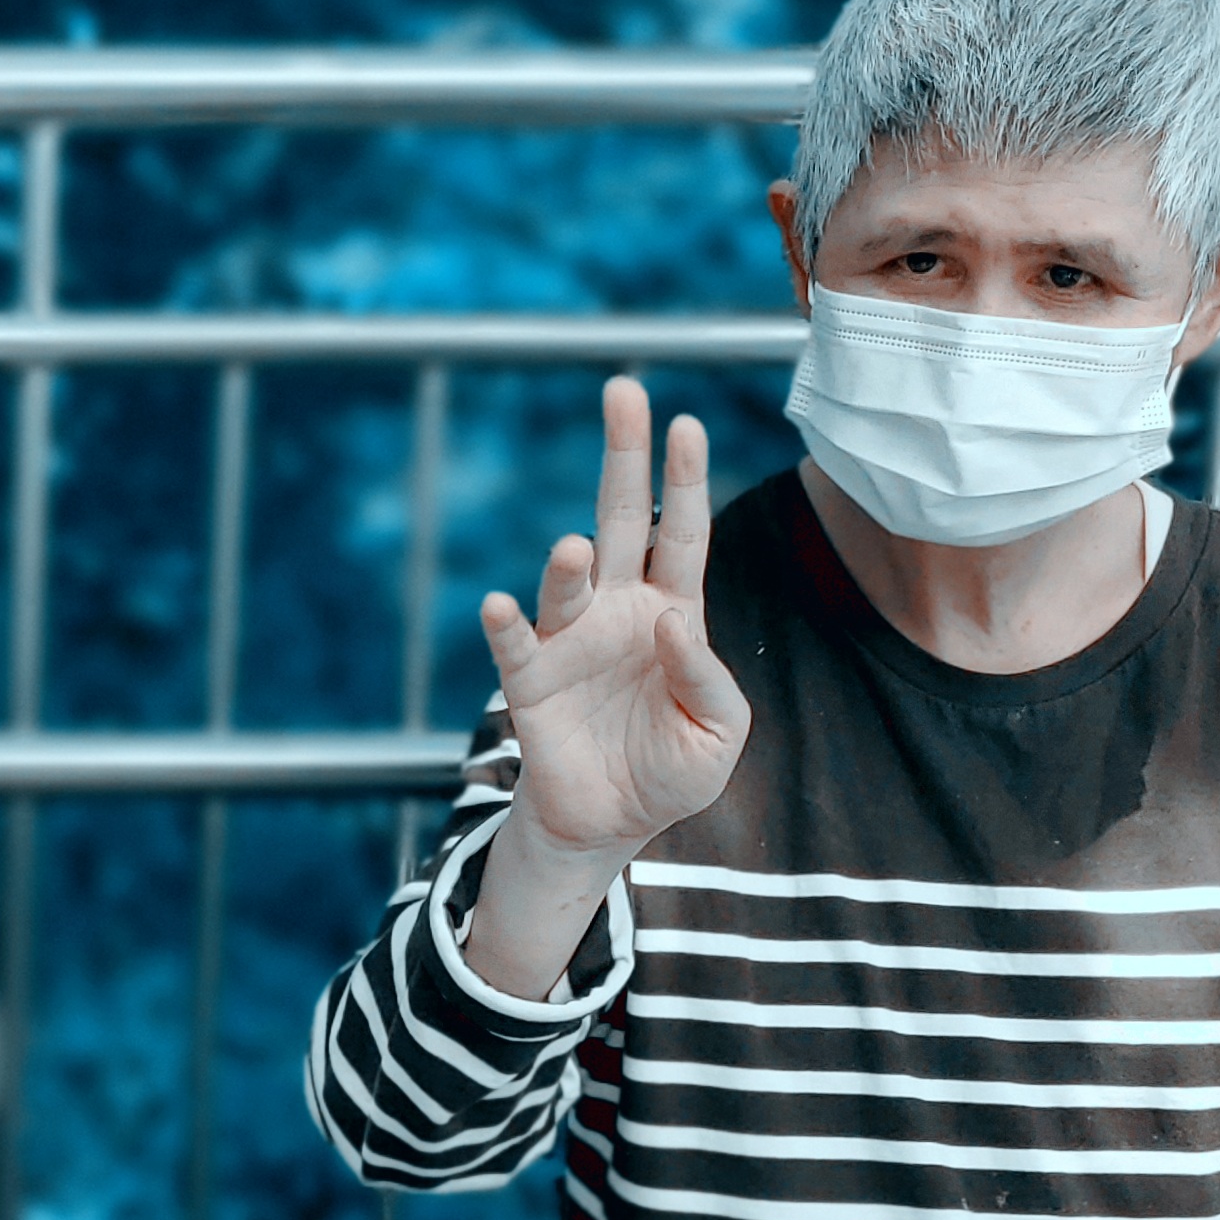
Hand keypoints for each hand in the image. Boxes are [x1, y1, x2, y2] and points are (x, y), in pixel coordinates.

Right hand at [475, 376, 749, 869]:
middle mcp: (618, 610)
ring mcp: (571, 641)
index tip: (687, 423)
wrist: (610, 826)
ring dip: (569, 562)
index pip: (684, 533)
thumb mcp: (719, 734)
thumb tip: (670, 626)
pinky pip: (515, 647)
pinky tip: (499, 606)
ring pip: (569, 581)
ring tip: (574, 545)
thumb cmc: (671, 771)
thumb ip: (707, 681)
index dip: (687, 481)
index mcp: (673, 613)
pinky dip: (506, 626)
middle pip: (623, 518)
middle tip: (622, 392)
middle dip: (624, 456)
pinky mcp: (531, 683)